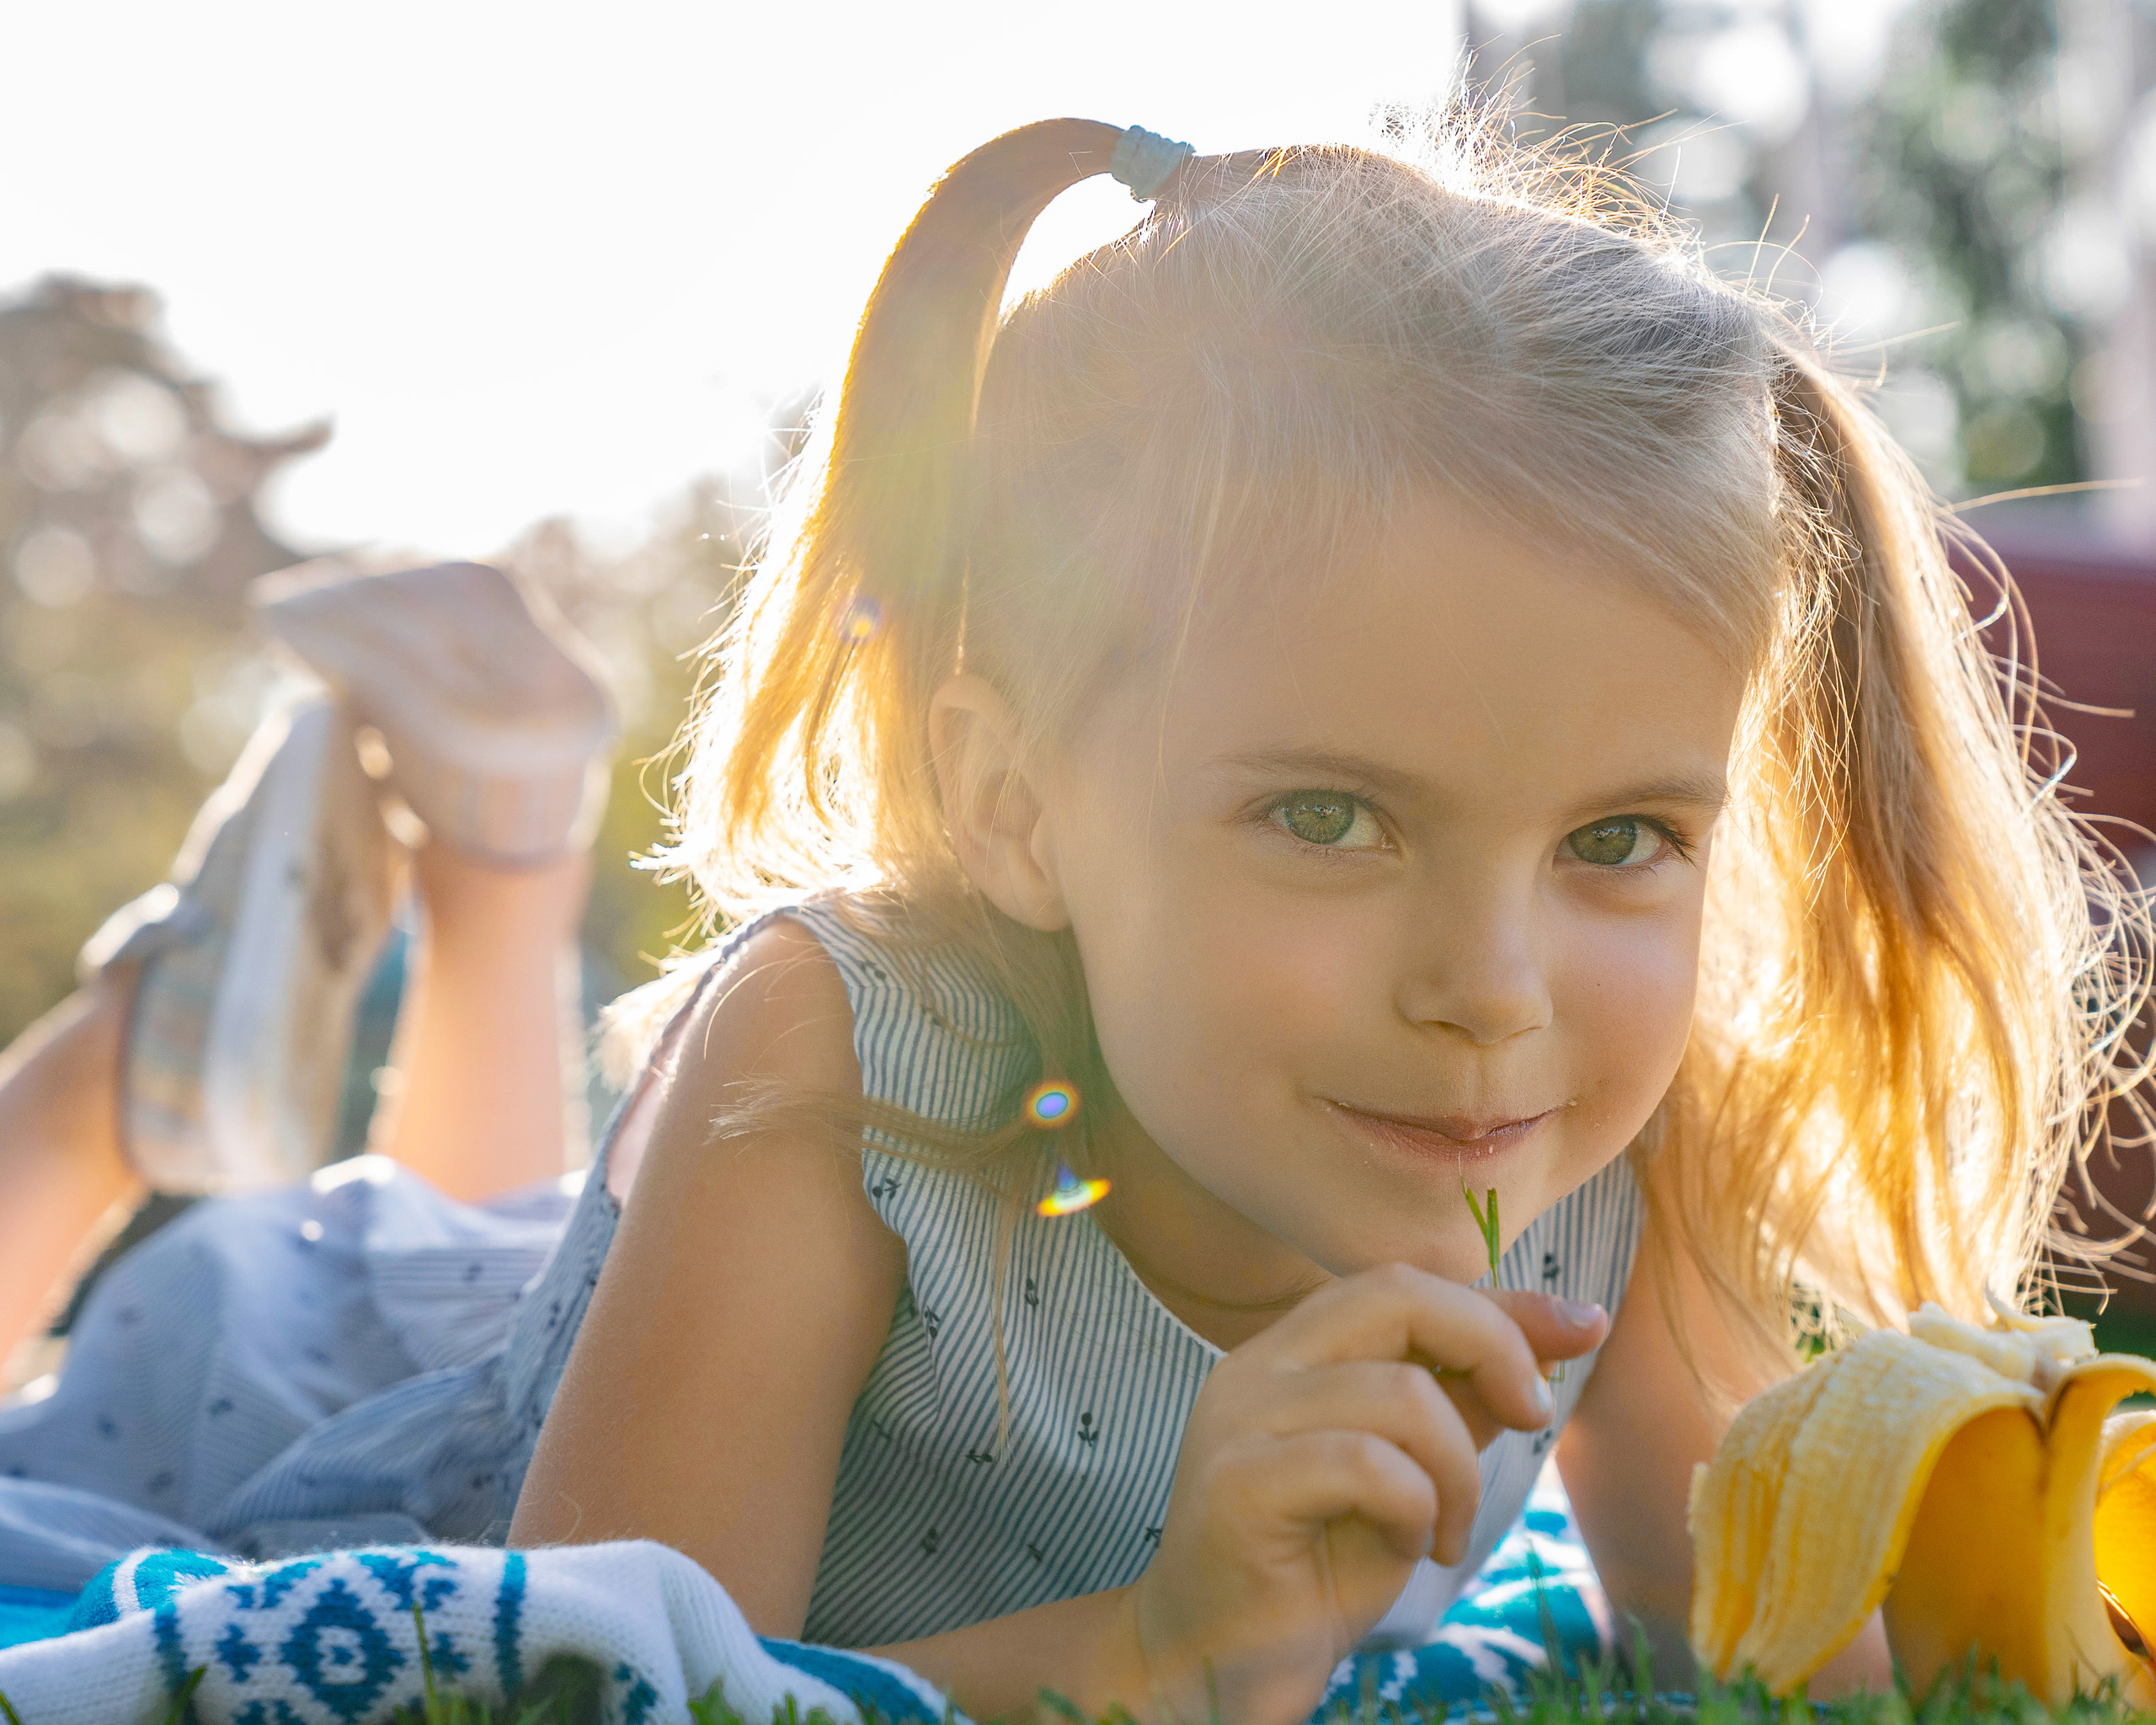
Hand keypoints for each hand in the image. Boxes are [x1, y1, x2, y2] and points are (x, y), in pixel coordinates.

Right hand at [1113, 1266, 1607, 1724]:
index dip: (1500, 1301)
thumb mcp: (1415, 1470)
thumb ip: (1471, 1395)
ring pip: (1401, 1393)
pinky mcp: (1238, 1484)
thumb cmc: (1317, 1569)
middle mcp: (1256, 1366)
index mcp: (1291, 1351)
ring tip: (1445, 1531)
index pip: (1403, 1285)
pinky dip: (1416, 1507)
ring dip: (1458, 1469)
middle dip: (1494, 1345)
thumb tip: (1573, 1324)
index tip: (1583, 1328)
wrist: (1220, 1666)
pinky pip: (1367, 1464)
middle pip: (1396, 1295)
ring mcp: (1239, 1419)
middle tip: (1534, 1418)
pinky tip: (1409, 1547)